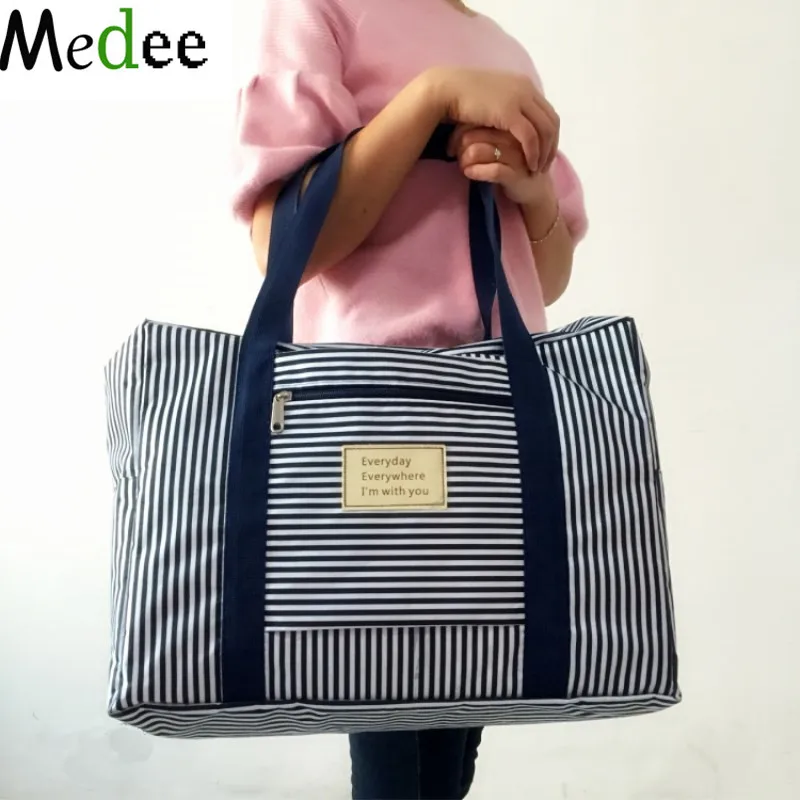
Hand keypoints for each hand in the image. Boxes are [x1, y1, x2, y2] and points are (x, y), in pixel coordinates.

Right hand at [426, 67, 558, 172]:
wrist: (447, 89)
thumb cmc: (463, 95)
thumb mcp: (491, 99)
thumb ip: (504, 106)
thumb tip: (508, 120)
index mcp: (523, 85)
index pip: (548, 112)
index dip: (550, 135)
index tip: (545, 152)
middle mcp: (526, 89)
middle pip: (552, 121)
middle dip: (551, 146)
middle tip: (545, 165)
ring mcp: (519, 99)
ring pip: (545, 130)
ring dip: (544, 152)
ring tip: (538, 169)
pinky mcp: (509, 112)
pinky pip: (530, 137)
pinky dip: (533, 153)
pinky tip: (529, 165)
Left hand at [449, 125, 554, 205]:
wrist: (536, 188)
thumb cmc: (515, 163)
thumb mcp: (501, 143)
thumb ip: (484, 133)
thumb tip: (454, 131)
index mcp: (509, 122)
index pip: (473, 120)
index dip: (457, 133)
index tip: (452, 146)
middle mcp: (512, 135)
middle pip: (472, 135)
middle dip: (458, 148)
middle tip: (456, 158)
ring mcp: (515, 153)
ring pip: (477, 150)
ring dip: (464, 161)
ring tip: (464, 167)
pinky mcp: (517, 173)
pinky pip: (491, 170)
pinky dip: (475, 172)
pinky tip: (470, 174)